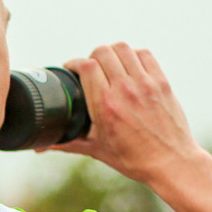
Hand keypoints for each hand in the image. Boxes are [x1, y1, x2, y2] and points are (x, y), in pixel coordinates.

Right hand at [52, 44, 205, 188]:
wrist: (170, 162)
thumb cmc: (133, 159)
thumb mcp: (96, 150)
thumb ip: (68, 143)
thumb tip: (41, 147)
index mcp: (105, 106)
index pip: (87, 66)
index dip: (75, 63)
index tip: (72, 68)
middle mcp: (125, 91)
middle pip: (103, 52)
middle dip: (92, 56)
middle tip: (90, 67)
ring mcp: (145, 84)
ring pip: (124, 48)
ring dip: (112, 52)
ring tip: (109, 63)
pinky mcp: (161, 83)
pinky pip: (145, 55)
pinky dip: (134, 55)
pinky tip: (129, 66)